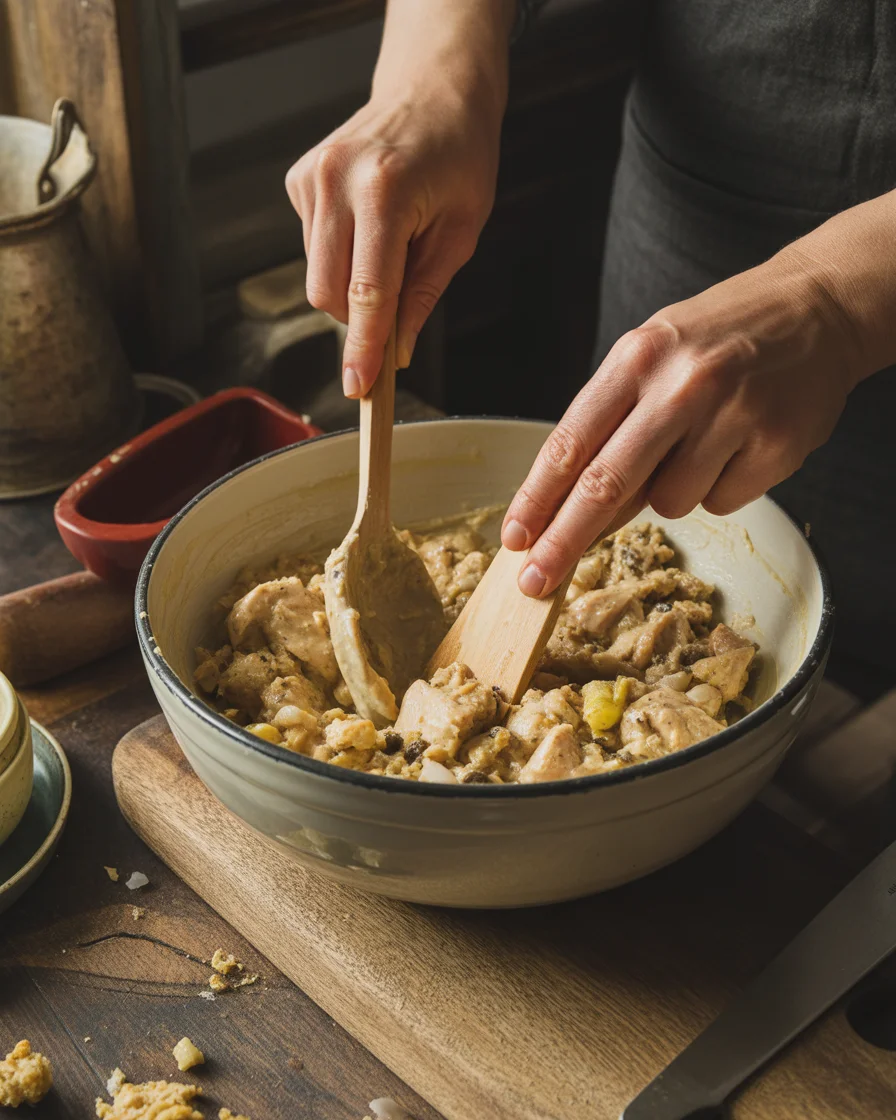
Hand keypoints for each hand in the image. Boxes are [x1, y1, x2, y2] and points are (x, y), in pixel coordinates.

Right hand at [286, 86, 501, 396]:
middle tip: (398, 313)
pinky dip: (342, 256)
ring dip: (353, 285)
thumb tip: (397, 350)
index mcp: (384, 191)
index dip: (362, 347)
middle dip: (360, 319)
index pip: (367, 291)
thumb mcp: (462, 229)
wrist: (432, 86)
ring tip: (392, 245)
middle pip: (329, 293)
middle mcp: (337, 180)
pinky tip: (370, 224)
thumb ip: (425, 292)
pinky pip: (314, 249)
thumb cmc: (459, 152)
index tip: (358, 388)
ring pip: (318, 276)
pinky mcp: (299, 180)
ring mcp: (312, 178)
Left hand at [502, 248, 864, 596]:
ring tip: (702, 441)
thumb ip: (613, 424)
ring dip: (672, 492)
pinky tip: (737, 444)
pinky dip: (720, 486)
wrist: (818, 308)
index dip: (537, 498)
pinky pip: (720, 502)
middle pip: (605, 484)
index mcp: (638, 358)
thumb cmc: (720, 337)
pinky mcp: (774, 446)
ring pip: (669, 503)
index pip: (571, 442)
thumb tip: (573, 511)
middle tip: (536, 580)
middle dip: (564, 540)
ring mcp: (731, 416)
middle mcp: (681, 386)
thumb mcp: (652, 354)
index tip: (514, 539)